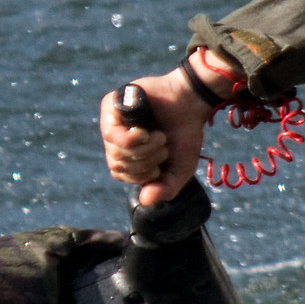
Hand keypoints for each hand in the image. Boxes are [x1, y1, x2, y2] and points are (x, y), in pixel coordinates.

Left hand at [100, 67, 211, 206]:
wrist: (193, 103)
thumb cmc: (185, 134)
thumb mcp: (179, 170)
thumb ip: (165, 189)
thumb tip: (144, 200)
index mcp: (127, 151)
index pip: (119, 172)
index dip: (140, 175)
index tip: (159, 166)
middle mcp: (116, 136)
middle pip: (116, 163)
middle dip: (145, 162)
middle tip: (163, 146)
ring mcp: (112, 120)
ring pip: (114, 151)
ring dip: (143, 150)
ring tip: (160, 137)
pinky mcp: (111, 105)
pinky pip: (111, 134)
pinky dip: (132, 140)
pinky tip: (146, 132)